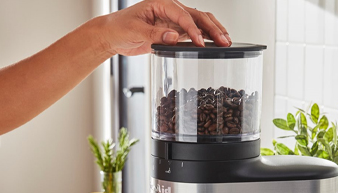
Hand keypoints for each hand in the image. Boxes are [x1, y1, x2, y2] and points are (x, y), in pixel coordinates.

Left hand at [97, 0, 231, 55]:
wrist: (112, 35)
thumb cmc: (119, 27)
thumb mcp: (135, 30)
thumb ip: (155, 34)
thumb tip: (174, 37)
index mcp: (162, 2)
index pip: (183, 16)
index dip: (193, 30)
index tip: (200, 42)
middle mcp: (170, 9)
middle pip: (198, 16)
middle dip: (212, 28)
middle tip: (224, 40)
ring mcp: (173, 20)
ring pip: (199, 22)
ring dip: (213, 31)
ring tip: (226, 41)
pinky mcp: (173, 31)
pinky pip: (192, 32)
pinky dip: (205, 38)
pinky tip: (214, 44)